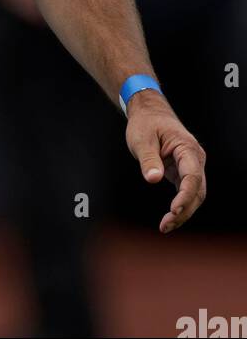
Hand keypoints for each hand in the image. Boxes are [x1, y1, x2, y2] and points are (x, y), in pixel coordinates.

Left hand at [125, 91, 205, 233]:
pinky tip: (170, 218)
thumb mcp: (141, 139)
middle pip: (197, 190)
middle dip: (184, 210)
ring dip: (183, 212)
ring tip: (166, 226)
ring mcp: (190, 165)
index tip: (173, 210)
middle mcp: (194, 158)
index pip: (192, 177)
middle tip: (166, 225)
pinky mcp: (183, 171)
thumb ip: (148, 159)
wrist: (149, 112)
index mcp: (187, 148)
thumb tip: (153, 179)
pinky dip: (180, 206)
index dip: (185, 196)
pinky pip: (186, 191)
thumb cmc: (146, 123)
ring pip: (194, 194)